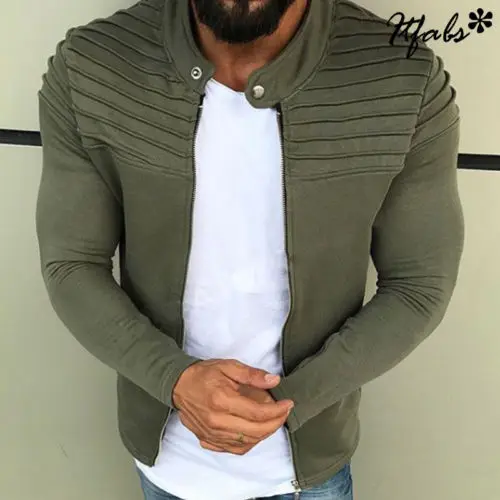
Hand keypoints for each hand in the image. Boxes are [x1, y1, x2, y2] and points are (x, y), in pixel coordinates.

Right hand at [172, 359, 293, 454]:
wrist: (178, 385)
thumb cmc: (204, 374)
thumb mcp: (228, 366)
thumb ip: (252, 374)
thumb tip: (273, 381)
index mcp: (222, 400)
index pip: (258, 413)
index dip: (277, 410)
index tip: (288, 403)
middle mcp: (217, 421)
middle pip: (256, 431)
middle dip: (276, 423)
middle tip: (284, 412)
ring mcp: (212, 434)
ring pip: (247, 442)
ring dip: (265, 433)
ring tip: (273, 420)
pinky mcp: (208, 440)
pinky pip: (235, 449)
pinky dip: (250, 442)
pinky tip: (256, 431)